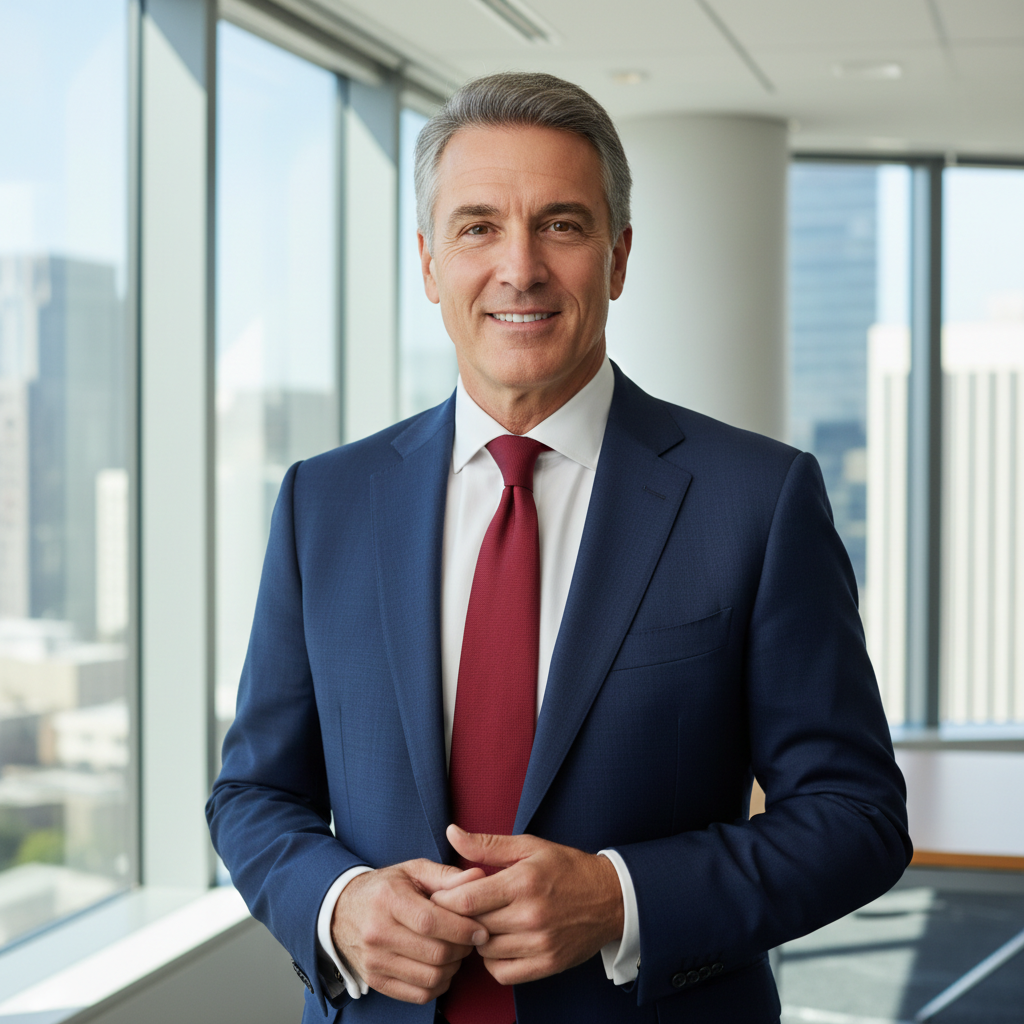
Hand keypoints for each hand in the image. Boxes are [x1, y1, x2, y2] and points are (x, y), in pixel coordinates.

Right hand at [331, 858, 487, 1003]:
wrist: (341, 910)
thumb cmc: (385, 888)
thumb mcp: (413, 871)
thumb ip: (447, 875)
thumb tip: (479, 877)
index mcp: (388, 900)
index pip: (431, 922)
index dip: (462, 929)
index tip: (481, 930)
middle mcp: (377, 932)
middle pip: (434, 953)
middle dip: (462, 949)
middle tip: (471, 939)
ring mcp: (374, 960)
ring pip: (430, 977)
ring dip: (453, 968)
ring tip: (456, 951)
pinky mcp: (375, 980)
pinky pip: (418, 994)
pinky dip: (439, 985)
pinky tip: (442, 968)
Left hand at [430, 825, 623, 984]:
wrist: (610, 898)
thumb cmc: (565, 868)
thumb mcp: (529, 847)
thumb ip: (486, 844)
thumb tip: (451, 833)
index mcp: (523, 882)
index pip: (467, 899)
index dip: (445, 900)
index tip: (438, 896)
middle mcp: (531, 915)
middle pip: (473, 926)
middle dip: (457, 919)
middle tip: (455, 911)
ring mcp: (540, 943)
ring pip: (485, 951)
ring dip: (477, 940)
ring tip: (482, 924)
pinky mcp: (548, 964)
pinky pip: (503, 973)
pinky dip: (493, 961)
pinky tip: (498, 943)